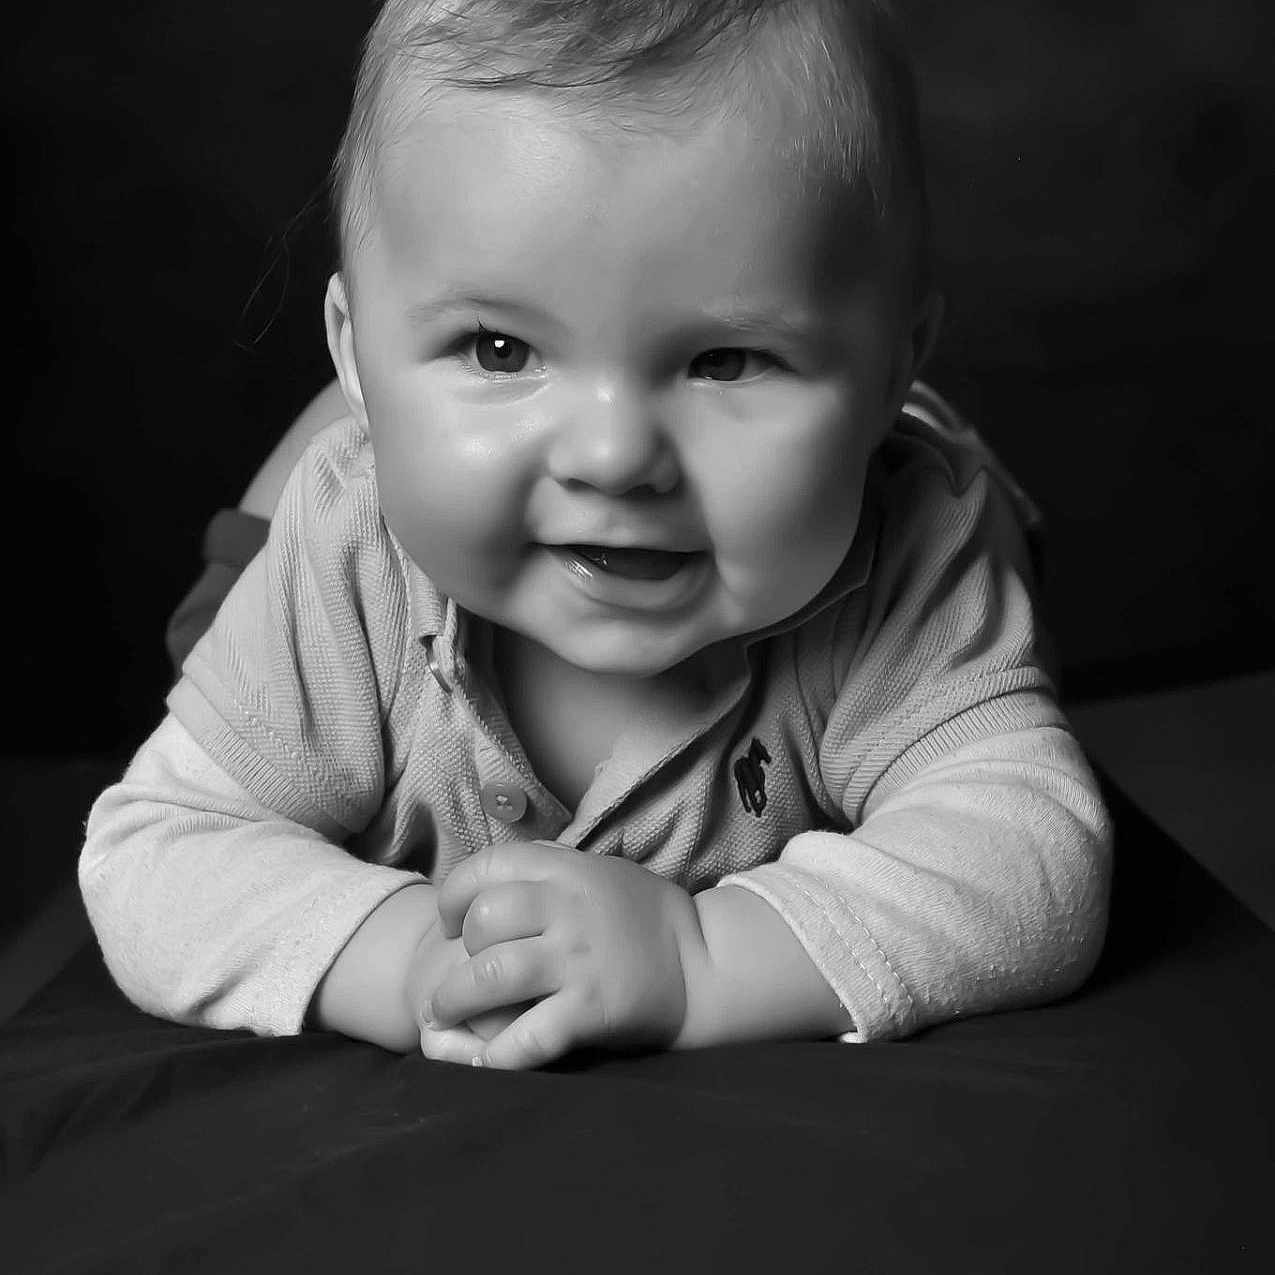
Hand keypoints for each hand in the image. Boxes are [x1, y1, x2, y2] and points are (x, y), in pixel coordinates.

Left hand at [416, 841, 705, 1068]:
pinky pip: (528, 1038)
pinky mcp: (590, 1010)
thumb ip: (549, 866)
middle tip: (460, 971)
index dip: (454, 894)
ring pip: (491, 975)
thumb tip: (494, 872)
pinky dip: (495, 1055)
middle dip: (458, 951)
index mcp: (566, 871)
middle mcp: (567, 910)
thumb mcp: (599, 870)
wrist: (704, 962)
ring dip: (454, 1001)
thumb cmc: (645, 915)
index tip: (452, 921)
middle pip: (481, 921)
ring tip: (444, 1016)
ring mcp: (577, 961)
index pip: (486, 867)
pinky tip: (481, 1060)